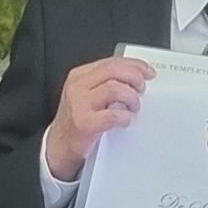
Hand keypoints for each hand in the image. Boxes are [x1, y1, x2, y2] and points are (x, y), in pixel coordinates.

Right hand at [42, 55, 154, 179]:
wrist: (60, 146)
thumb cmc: (78, 120)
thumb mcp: (87, 94)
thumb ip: (105, 83)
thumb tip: (136, 76)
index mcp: (80, 76)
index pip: (111, 61)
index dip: (134, 65)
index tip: (147, 71)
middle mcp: (77, 86)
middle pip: (114, 70)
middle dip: (135, 78)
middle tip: (142, 89)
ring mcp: (79, 104)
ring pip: (115, 89)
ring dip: (131, 98)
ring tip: (133, 107)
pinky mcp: (84, 123)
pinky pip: (113, 115)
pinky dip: (125, 117)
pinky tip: (125, 120)